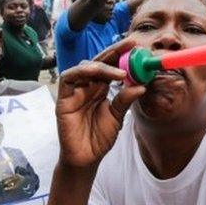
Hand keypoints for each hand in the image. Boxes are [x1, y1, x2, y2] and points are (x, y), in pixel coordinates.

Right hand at [55, 40, 144, 168]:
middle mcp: (87, 86)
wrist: (86, 158)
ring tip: (120, 71)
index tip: (137, 47)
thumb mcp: (117, 116)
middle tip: (129, 45)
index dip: (121, 56)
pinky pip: (68, 78)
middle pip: (98, 62)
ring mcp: (75, 91)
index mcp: (100, 89)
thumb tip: (141, 85)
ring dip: (102, 65)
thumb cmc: (99, 138)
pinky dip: (81, 72)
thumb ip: (125, 100)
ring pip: (84, 67)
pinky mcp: (63, 98)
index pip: (110, 67)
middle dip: (113, 52)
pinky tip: (96, 73)